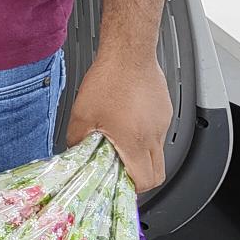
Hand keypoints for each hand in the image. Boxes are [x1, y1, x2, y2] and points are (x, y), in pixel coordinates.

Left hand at [65, 52, 173, 193]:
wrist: (129, 51)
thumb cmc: (109, 79)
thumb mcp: (81, 114)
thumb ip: (77, 140)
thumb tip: (74, 153)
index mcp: (135, 141)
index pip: (145, 181)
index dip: (133, 188)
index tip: (119, 184)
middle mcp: (154, 135)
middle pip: (158, 172)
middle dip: (141, 178)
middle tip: (122, 172)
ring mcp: (162, 122)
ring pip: (158, 151)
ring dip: (142, 155)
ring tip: (121, 144)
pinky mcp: (164, 110)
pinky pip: (158, 132)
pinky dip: (145, 136)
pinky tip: (127, 122)